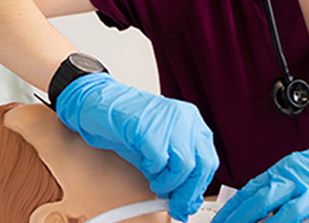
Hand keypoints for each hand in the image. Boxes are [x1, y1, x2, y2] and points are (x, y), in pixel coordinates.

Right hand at [54, 73, 218, 220]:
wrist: (100, 104)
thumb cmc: (128, 126)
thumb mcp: (159, 151)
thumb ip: (175, 172)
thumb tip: (185, 199)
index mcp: (193, 123)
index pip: (209, 161)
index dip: (198, 187)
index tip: (187, 203)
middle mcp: (187, 119)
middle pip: (203, 164)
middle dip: (188, 191)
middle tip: (175, 204)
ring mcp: (170, 119)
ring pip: (185, 164)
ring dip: (169, 182)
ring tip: (156, 183)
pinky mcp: (149, 124)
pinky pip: (160, 158)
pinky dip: (152, 169)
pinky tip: (145, 164)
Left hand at [211, 130, 308, 222]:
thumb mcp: (305, 166)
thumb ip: (280, 184)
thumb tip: (253, 202)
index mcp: (289, 169)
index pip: (253, 190)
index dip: (234, 209)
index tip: (220, 222)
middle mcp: (302, 179)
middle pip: (264, 201)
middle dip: (242, 220)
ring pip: (289, 216)